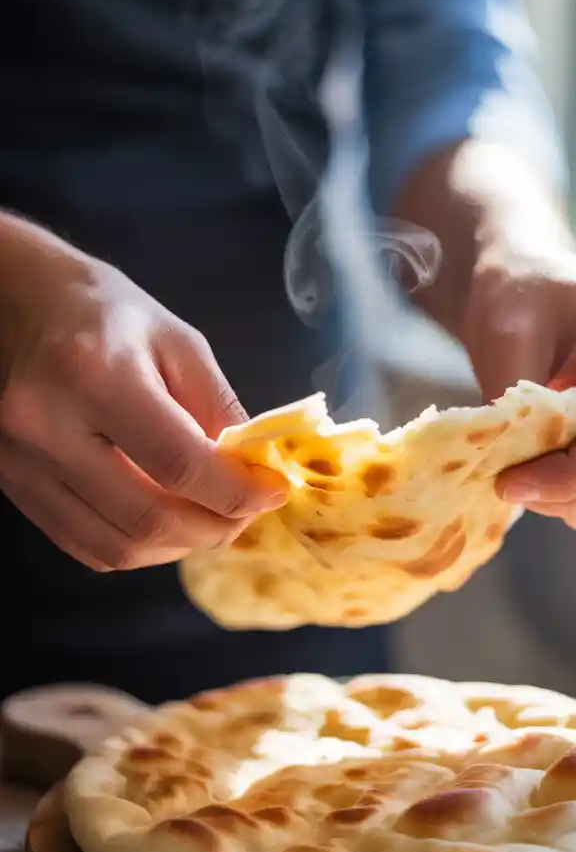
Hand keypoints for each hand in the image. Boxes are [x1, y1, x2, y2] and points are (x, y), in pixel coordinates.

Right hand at [0, 213, 285, 569]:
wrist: (11, 303)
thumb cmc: (97, 308)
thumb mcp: (173, 338)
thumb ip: (216, 407)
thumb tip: (254, 471)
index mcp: (92, 375)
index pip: (178, 464)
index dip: (236, 492)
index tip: (273, 492)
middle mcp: (47, 427)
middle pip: (148, 519)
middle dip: (214, 528)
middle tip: (246, 513)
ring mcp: (22, 465)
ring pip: (116, 548)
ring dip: (177, 547)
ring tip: (207, 519)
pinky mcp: (14, 487)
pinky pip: (85, 546)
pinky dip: (136, 547)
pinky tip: (162, 522)